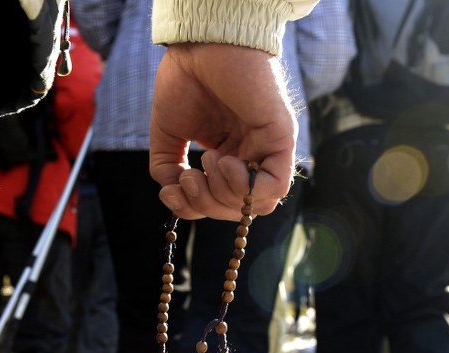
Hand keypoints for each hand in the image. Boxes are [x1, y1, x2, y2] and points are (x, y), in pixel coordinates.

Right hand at [149, 43, 297, 219]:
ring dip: (224, 196)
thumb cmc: (186, 79)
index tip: (171, 191)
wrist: (200, 46)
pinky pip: (275, 186)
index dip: (193, 208)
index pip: (220, 203)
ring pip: (257, 205)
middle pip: (238, 210)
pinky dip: (245, 186)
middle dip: (206, 205)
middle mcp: (251, 156)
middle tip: (189, 178)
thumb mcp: (168, 134)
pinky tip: (225, 160)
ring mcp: (267, 149)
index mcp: (229, 156)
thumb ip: (167, 168)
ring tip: (207, 161)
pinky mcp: (281, 138)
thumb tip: (173, 195)